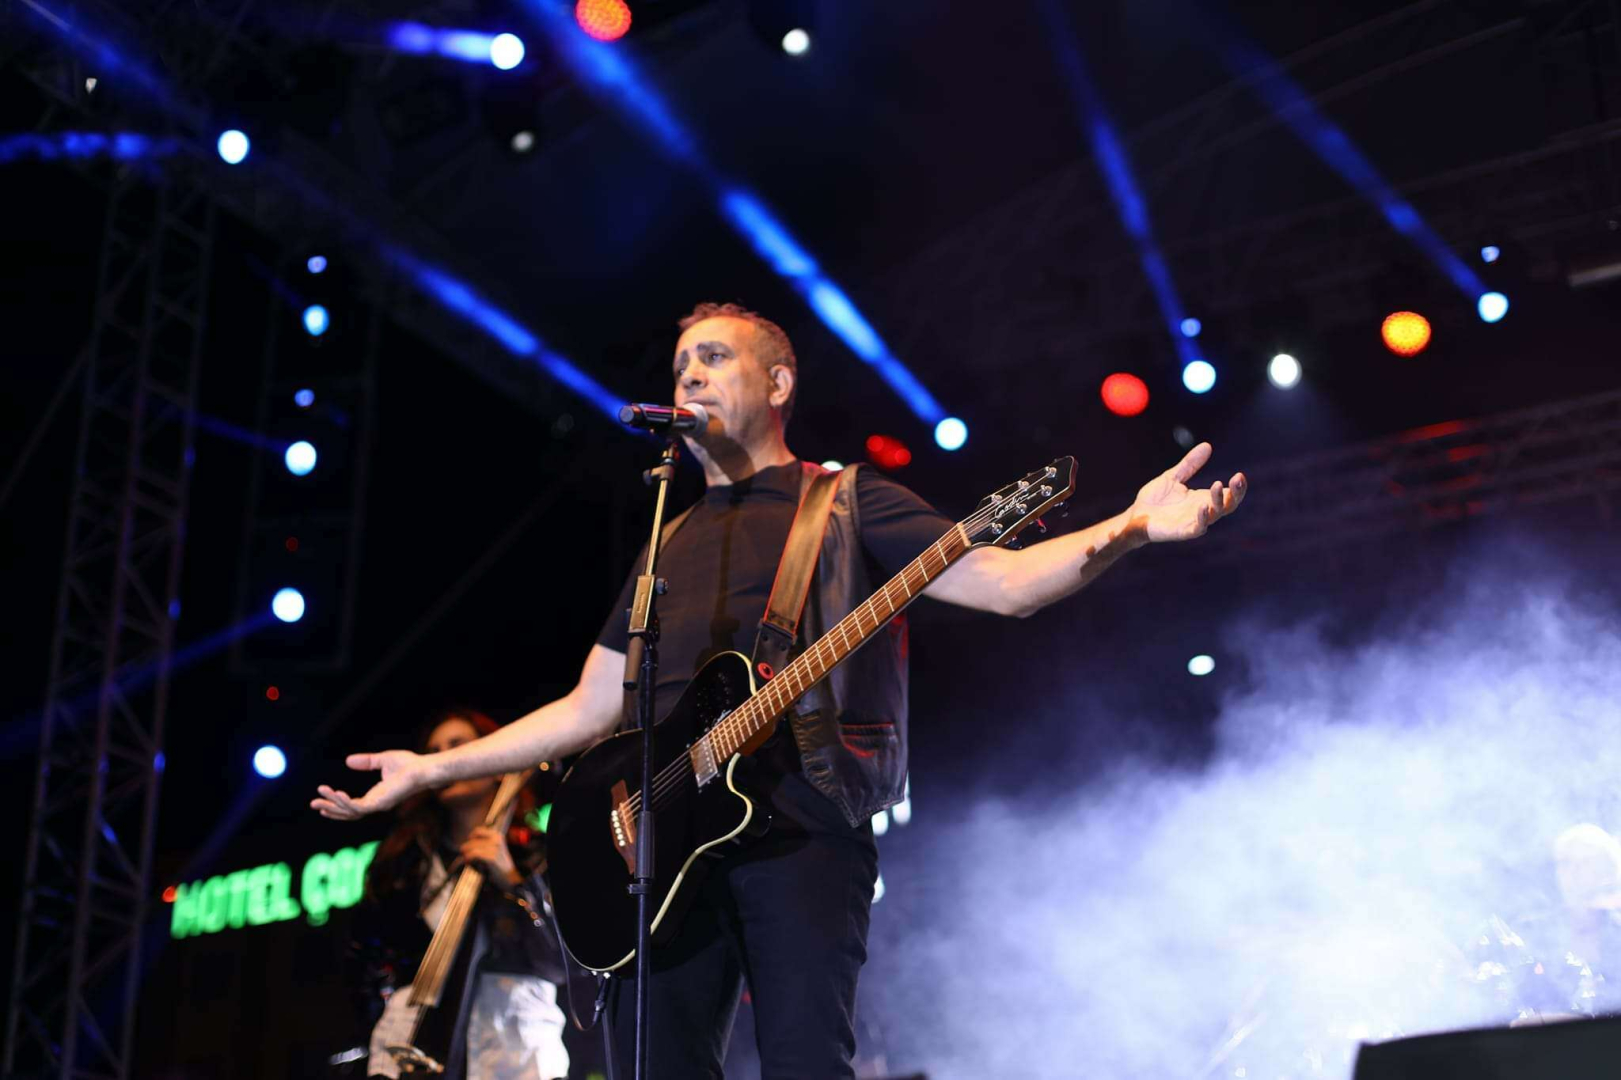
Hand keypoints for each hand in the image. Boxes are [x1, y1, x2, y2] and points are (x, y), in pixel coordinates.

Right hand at [310, 750, 429, 819]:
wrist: (422, 768)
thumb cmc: (408, 765)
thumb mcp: (382, 760)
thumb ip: (366, 762)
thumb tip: (347, 761)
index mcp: (376, 796)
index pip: (353, 806)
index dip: (338, 804)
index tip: (323, 798)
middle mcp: (376, 804)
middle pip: (348, 813)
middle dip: (330, 809)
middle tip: (313, 804)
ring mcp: (378, 805)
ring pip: (350, 811)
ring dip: (333, 805)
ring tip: (319, 798)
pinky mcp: (381, 802)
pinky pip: (359, 807)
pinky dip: (346, 803)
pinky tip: (338, 795)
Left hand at [460, 825, 520, 884]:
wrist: (509, 876)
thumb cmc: (500, 865)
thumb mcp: (494, 850)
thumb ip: (483, 845)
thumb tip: (467, 844)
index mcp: (497, 836)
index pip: (478, 831)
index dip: (471, 836)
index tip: (468, 842)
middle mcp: (496, 840)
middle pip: (474, 840)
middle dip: (466, 847)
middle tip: (463, 852)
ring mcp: (494, 848)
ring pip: (472, 846)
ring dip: (466, 852)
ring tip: (465, 858)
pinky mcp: (491, 857)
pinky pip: (474, 854)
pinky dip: (468, 856)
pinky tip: (467, 860)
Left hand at [1129, 442, 1246, 542]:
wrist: (1135, 515)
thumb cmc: (1155, 499)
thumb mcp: (1173, 477)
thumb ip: (1190, 464)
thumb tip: (1207, 445)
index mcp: (1202, 498)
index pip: (1228, 495)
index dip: (1237, 487)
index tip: (1239, 475)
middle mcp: (1202, 511)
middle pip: (1228, 506)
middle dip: (1235, 493)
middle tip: (1237, 479)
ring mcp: (1193, 522)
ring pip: (1215, 515)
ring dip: (1218, 501)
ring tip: (1216, 485)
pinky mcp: (1182, 532)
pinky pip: (1197, 528)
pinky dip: (1202, 519)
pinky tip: (1202, 506)